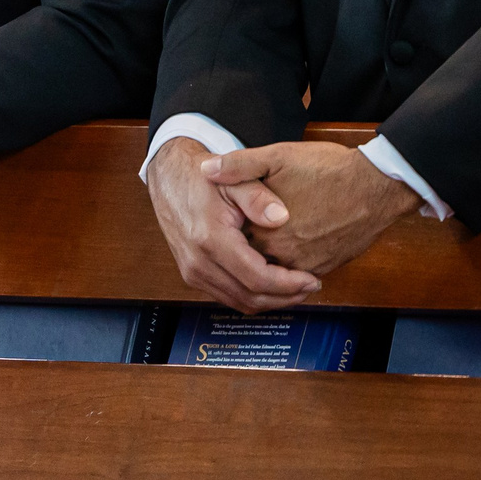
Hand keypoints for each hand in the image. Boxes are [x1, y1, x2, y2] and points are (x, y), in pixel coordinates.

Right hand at [144, 137, 322, 314]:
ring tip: (297, 288)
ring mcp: (193, 272)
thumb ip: (258, 197)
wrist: (169, 176)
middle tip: (311, 286)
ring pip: (240, 303)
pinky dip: (253, 296)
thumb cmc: (201, 176)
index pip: (256, 278)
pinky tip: (272, 284)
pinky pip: (229, 296)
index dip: (288, 284)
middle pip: (250, 298)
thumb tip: (282, 218)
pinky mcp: (193, 275)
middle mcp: (198, 262)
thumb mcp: (233, 179)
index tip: (311, 280)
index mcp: (210, 239)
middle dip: (286, 297)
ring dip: (271, 301)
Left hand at [211, 141, 421, 277]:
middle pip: (251, 259)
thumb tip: (205, 171)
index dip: (226, 229)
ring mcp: (307, 266)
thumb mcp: (278, 157)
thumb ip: (239, 166)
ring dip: (267, 257)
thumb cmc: (328, 170)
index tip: (225, 216)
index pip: (231, 242)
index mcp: (265, 231)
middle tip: (241, 227)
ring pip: (275, 268)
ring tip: (264, 234)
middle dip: (245, 245)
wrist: (377, 187)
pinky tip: (289, 240)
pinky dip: (289, 263)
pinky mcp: (326, 268)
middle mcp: (284, 256)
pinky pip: (298, 272)